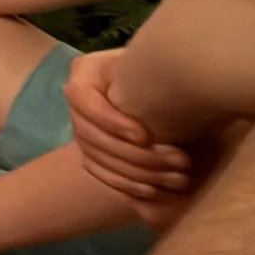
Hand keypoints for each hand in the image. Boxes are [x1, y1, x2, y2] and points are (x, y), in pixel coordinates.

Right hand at [64, 48, 195, 207]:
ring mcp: (80, 128)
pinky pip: (99, 172)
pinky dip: (125, 183)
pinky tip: (152, 190)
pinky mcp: (89, 151)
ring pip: (98, 157)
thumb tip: (160, 90)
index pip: (84, 100)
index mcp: (84, 73)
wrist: (159, 87)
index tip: (145, 136)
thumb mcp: (154, 64)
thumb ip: (149, 73)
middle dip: (136, 154)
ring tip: (177, 178)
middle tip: (179, 160)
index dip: (111, 122)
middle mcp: (75, 101)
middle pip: (92, 135)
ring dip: (138, 173)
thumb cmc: (160, 70)